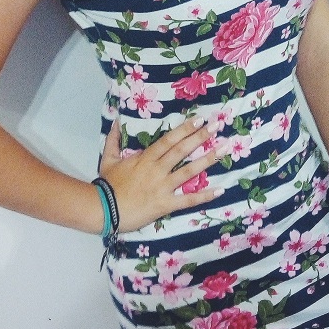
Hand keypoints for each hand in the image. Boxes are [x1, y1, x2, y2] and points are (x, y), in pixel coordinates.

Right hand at [98, 116, 223, 232]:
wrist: (103, 209)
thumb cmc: (107, 185)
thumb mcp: (108, 159)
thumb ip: (113, 139)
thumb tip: (115, 121)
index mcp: (145, 158)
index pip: (169, 140)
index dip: (185, 129)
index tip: (199, 120)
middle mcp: (157, 169)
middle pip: (182, 150)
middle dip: (201, 137)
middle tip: (218, 126)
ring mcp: (163, 187)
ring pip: (189, 171)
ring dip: (208, 160)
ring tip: (224, 149)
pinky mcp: (165, 204)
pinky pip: (188, 200)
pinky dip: (205, 195)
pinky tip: (220, 190)